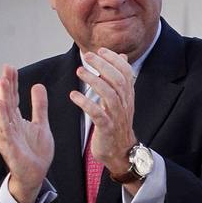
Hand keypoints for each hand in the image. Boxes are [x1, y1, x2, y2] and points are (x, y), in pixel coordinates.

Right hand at [0, 64, 53, 202]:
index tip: (11, 67)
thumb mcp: (41, 124)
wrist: (35, 174)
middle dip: (7, 85)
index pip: (14, 97)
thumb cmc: (35, 152)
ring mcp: (8, 135)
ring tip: (3, 82)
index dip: (13, 82)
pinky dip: (3, 118)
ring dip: (3, 97)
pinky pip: (5, 130)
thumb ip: (39, 106)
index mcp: (17, 119)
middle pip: (8, 101)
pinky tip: (1, 106)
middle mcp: (10, 125)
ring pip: (4, 113)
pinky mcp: (10, 146)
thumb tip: (37, 85)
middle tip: (6, 68)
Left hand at [71, 49, 137, 174]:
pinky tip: (74, 96)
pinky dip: (86, 103)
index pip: (126, 72)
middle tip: (87, 56)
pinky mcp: (107, 128)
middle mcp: (124, 104)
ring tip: (79, 71)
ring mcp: (116, 116)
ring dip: (94, 81)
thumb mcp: (121, 99)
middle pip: (118, 80)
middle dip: (103, 65)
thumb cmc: (117, 123)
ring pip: (109, 94)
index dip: (114, 59)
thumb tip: (121, 57)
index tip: (100, 50)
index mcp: (128, 96)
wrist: (121, 152)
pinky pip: (97, 113)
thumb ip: (119, 79)